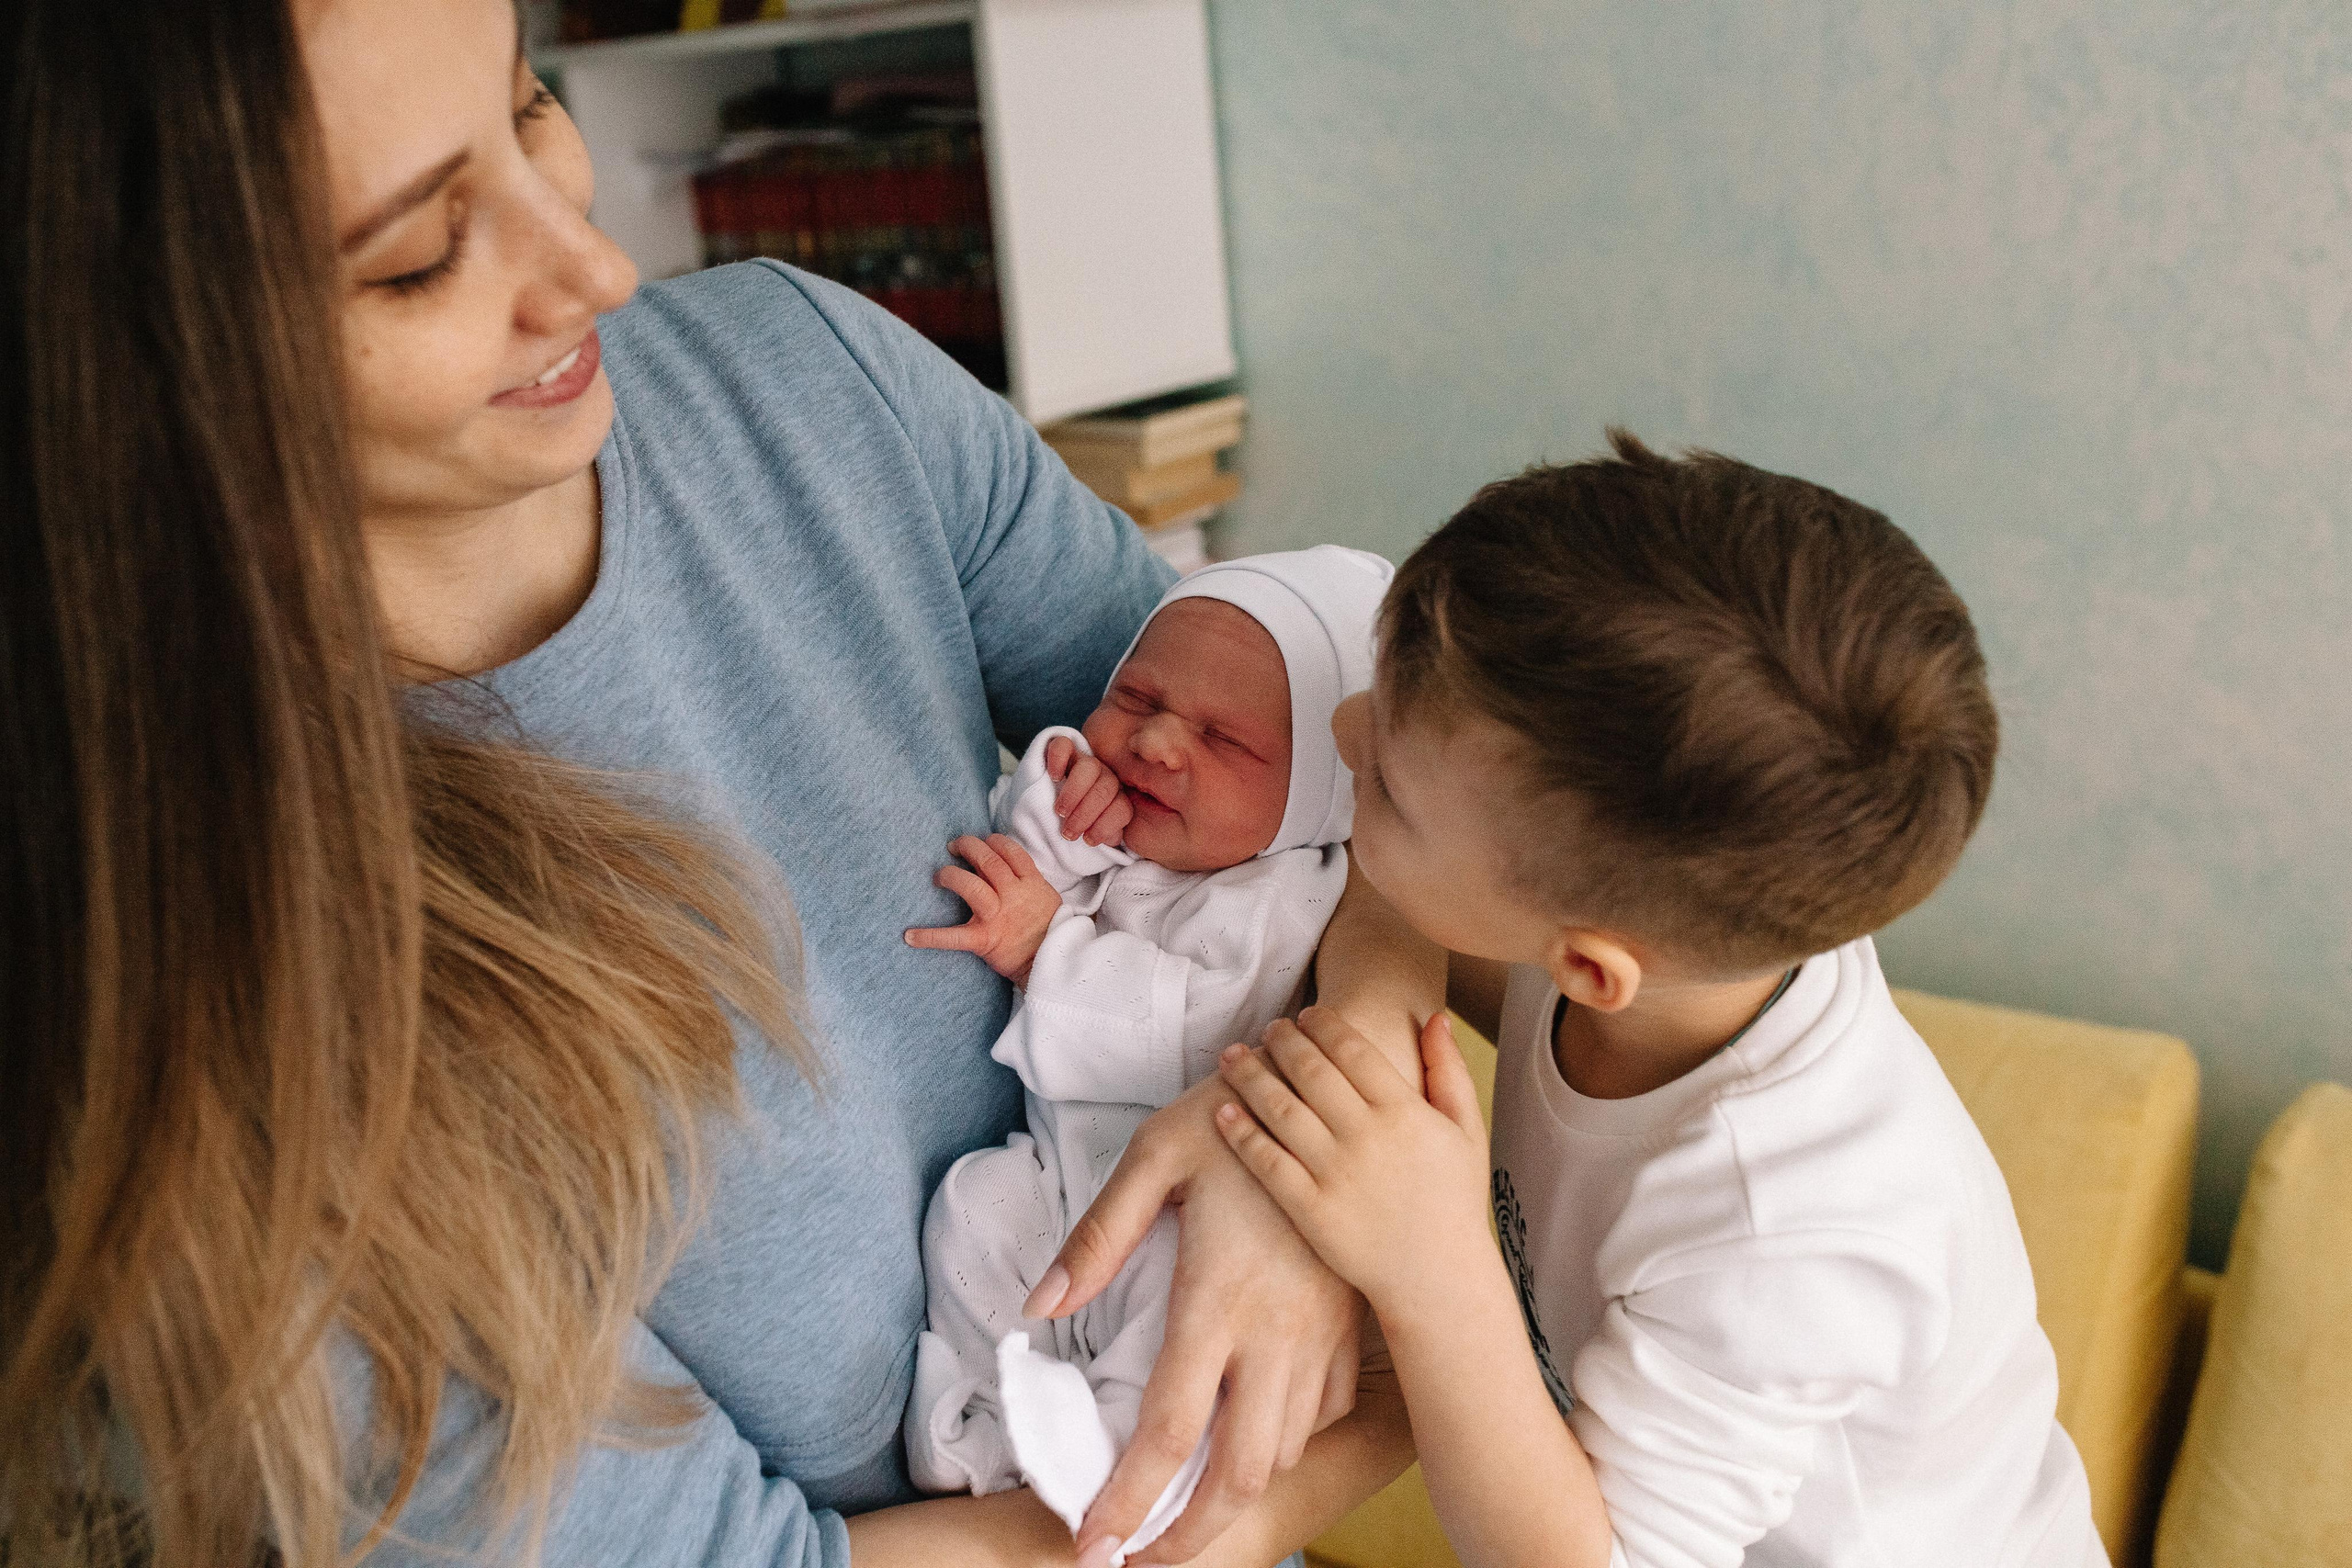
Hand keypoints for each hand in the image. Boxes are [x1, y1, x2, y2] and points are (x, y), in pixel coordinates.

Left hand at [904, 834, 1062, 983]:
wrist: (1050, 964)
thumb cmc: (1049, 930)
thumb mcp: (1047, 897)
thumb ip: (1028, 880)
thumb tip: (1005, 865)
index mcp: (1031, 883)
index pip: (1010, 851)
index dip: (993, 841)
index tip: (983, 841)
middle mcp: (1013, 895)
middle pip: (988, 860)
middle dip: (968, 847)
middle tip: (955, 846)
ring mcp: (997, 916)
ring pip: (970, 885)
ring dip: (951, 875)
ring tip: (940, 876)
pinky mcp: (983, 940)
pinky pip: (953, 936)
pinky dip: (929, 937)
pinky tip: (910, 936)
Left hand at [1023, 1076, 1364, 1566]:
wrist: (1340, 1085)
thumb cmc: (1235, 1113)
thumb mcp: (1152, 1157)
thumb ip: (1096, 1239)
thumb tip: (1038, 1309)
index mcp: (1219, 1298)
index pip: (1170, 1431)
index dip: (1128, 1502)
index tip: (1093, 1547)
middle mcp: (1278, 1331)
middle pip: (1239, 1472)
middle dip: (1190, 1537)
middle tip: (1139, 1562)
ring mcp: (1323, 1331)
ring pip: (1287, 1451)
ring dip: (1237, 1500)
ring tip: (1187, 1520)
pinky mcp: (1351, 1323)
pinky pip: (1327, 1414)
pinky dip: (1289, 1448)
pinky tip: (1254, 1449)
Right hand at [1045, 734, 1133, 846]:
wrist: (1045, 808)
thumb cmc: (1072, 825)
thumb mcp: (1089, 834)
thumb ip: (1102, 835)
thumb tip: (1110, 839)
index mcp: (1116, 798)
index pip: (1122, 808)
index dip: (1105, 826)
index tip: (1086, 840)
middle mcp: (1105, 777)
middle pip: (1107, 788)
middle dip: (1086, 814)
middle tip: (1068, 831)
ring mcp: (1084, 761)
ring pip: (1089, 767)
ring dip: (1074, 793)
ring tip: (1059, 812)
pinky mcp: (1063, 750)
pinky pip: (1064, 744)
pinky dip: (1058, 759)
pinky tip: (1053, 777)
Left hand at [1216, 1008, 1491, 1322]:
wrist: (1437, 1278)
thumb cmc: (1454, 1200)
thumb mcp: (1467, 1131)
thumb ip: (1449, 1072)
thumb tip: (1434, 1018)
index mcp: (1405, 1112)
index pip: (1352, 1050)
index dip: (1324, 1025)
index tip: (1307, 1014)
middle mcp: (1367, 1137)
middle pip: (1310, 1071)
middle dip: (1282, 1041)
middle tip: (1269, 1028)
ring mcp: (1335, 1174)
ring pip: (1281, 1109)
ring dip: (1250, 1076)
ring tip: (1231, 1056)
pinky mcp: (1310, 1210)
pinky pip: (1267, 1162)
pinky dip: (1241, 1133)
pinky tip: (1223, 1111)